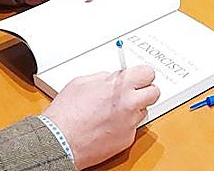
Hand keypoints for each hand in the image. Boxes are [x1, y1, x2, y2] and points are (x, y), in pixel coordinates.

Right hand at [44, 66, 159, 168]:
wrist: (60, 141)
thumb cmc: (66, 113)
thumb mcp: (83, 82)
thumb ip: (104, 78)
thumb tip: (113, 78)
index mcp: (120, 85)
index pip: (147, 72)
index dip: (142, 74)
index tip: (139, 76)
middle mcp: (129, 104)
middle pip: (154, 92)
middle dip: (145, 90)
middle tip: (134, 92)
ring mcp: (129, 123)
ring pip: (143, 111)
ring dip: (134, 109)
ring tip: (114, 110)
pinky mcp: (127, 139)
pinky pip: (132, 127)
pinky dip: (124, 125)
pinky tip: (108, 124)